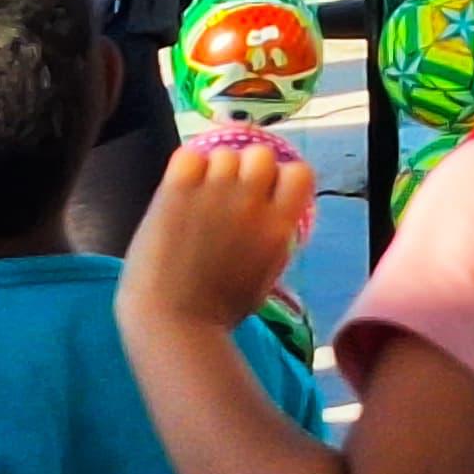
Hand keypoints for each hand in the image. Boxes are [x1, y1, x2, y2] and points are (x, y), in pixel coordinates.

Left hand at [123, 141, 316, 333]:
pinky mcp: (177, 189)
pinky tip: (182, 189)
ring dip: (215, 169)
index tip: (268, 192)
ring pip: (224, 153)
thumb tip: (271, 216)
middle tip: (231, 192)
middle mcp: (251, 200)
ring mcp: (213, 191)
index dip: (283, 178)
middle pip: (261, 154)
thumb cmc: (220, 312)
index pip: (300, 172)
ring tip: (201, 195)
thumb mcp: (265, 274)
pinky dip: (186, 167)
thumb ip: (272, 238)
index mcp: (279, 226)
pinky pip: (189, 155)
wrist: (173, 320)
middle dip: (248, 169)